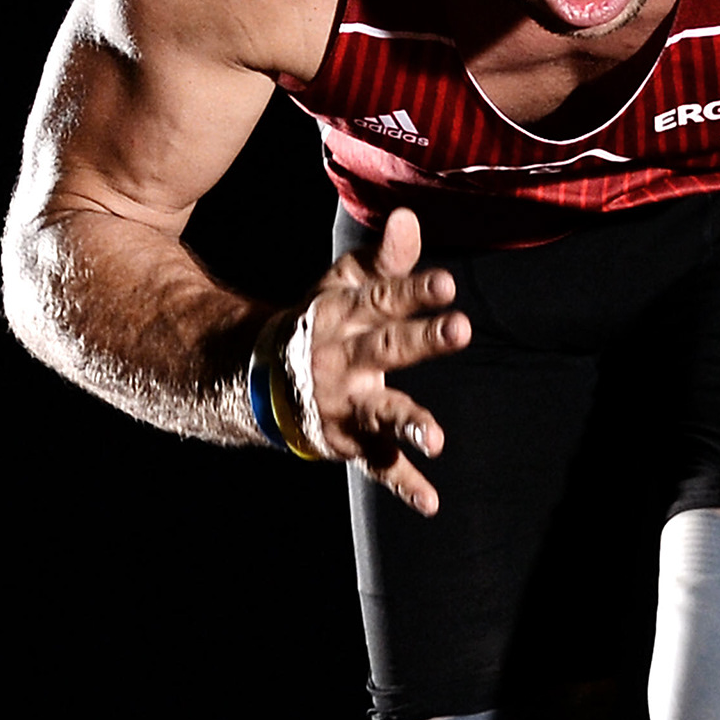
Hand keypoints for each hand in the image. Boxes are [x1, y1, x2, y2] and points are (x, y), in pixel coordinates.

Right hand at [305, 205, 470, 514]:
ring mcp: (345, 403)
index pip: (382, 297)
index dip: (413, 290)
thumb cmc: (322, 323)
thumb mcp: (343, 287)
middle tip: (461, 328)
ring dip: (408, 422)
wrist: (259, 379)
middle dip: (422, 339)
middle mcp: (342, 359)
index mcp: (345, 315)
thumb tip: (410, 217)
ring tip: (435, 437)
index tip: (448, 283)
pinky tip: (432, 503)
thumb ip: (383, 260)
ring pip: (379, 412)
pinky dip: (404, 484)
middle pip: (386, 346)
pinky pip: (379, 465)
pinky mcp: (350, 441)